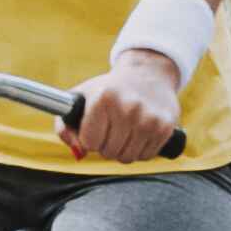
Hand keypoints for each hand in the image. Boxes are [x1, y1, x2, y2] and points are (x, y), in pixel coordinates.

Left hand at [62, 49, 184, 163]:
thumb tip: (78, 153)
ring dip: (122, 150)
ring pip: (127, 157)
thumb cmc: (108, 89)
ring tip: (124, 131)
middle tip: (110, 128)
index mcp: (103, 98)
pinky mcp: (165, 127)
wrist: (148, 73)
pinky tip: (139, 132)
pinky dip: (140, 150)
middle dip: (106, 144)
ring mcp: (148, 119)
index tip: (94, 127)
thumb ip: (65, 127)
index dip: (89, 138)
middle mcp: (128, 108)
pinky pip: (145, 156)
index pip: (89, 142)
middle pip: (108, 152)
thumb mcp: (80, 98)